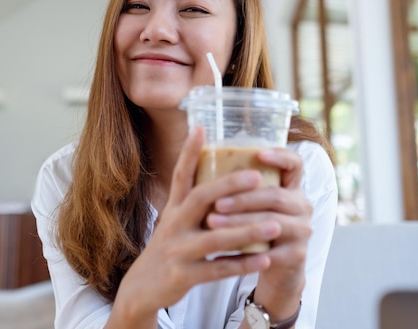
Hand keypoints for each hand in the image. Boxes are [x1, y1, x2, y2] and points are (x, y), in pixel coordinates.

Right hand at [110, 126, 281, 324]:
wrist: (142, 289)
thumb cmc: (167, 249)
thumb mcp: (173, 221)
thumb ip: (192, 201)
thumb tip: (213, 174)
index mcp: (173, 209)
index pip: (180, 175)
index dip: (189, 151)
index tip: (200, 127)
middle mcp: (173, 224)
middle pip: (200, 198)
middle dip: (229, 186)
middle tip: (257, 176)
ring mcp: (177, 251)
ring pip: (215, 237)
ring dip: (247, 231)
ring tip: (275, 225)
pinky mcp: (183, 276)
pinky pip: (217, 269)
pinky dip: (241, 265)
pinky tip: (263, 260)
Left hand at [205, 146, 311, 320]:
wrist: (276, 269)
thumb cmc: (256, 229)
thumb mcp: (254, 205)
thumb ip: (240, 185)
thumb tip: (200, 157)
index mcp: (292, 188)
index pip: (295, 164)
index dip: (280, 156)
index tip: (258, 154)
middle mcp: (302, 206)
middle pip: (276, 196)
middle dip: (243, 198)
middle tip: (217, 203)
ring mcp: (302, 231)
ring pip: (271, 223)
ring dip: (239, 223)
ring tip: (212, 223)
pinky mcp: (297, 256)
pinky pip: (270, 253)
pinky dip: (243, 253)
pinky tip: (220, 253)